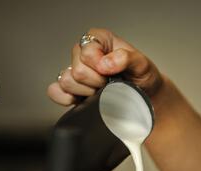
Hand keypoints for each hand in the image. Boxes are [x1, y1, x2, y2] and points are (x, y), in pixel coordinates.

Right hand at [47, 28, 163, 105]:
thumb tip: (105, 64)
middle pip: (76, 70)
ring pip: (66, 81)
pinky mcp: (71, 90)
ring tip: (100, 93)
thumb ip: (126, 58)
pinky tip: (82, 100)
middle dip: (95, 82)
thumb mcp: (142, 65)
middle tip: (109, 85)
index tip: (111, 73)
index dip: (99, 66)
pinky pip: (56, 91)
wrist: (145, 97)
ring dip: (85, 92)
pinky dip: (66, 98)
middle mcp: (84, 53)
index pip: (87, 51)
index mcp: (99, 40)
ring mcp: (76, 71)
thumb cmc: (142, 78)